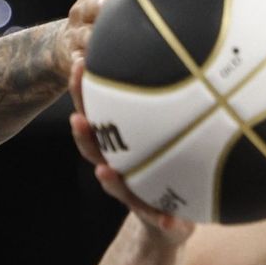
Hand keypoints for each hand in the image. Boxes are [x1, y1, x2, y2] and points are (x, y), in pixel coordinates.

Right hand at [59, 0, 156, 73]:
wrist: (65, 44)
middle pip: (92, 7)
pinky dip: (81, 69)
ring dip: (92, 38)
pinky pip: (77, 64)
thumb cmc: (100, 12)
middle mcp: (82, 10)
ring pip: (85, 36)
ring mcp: (76, 34)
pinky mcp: (73, 58)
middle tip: (111, 7)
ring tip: (103, 41)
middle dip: (101, 6)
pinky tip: (88, 69)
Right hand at [68, 58, 195, 245]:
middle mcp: (120, 166)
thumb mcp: (178, 129)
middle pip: (94, 149)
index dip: (83, 93)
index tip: (79, 67)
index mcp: (120, 144)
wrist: (177, 218)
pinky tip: (171, 219)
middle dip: (84, 135)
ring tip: (105, 170)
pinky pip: (159, 219)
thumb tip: (187, 44)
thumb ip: (178, 97)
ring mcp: (134, 193)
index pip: (96, 114)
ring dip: (110, 179)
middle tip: (78, 119)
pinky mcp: (157, 217)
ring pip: (116, 185)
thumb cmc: (175, 164)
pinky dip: (164, 219)